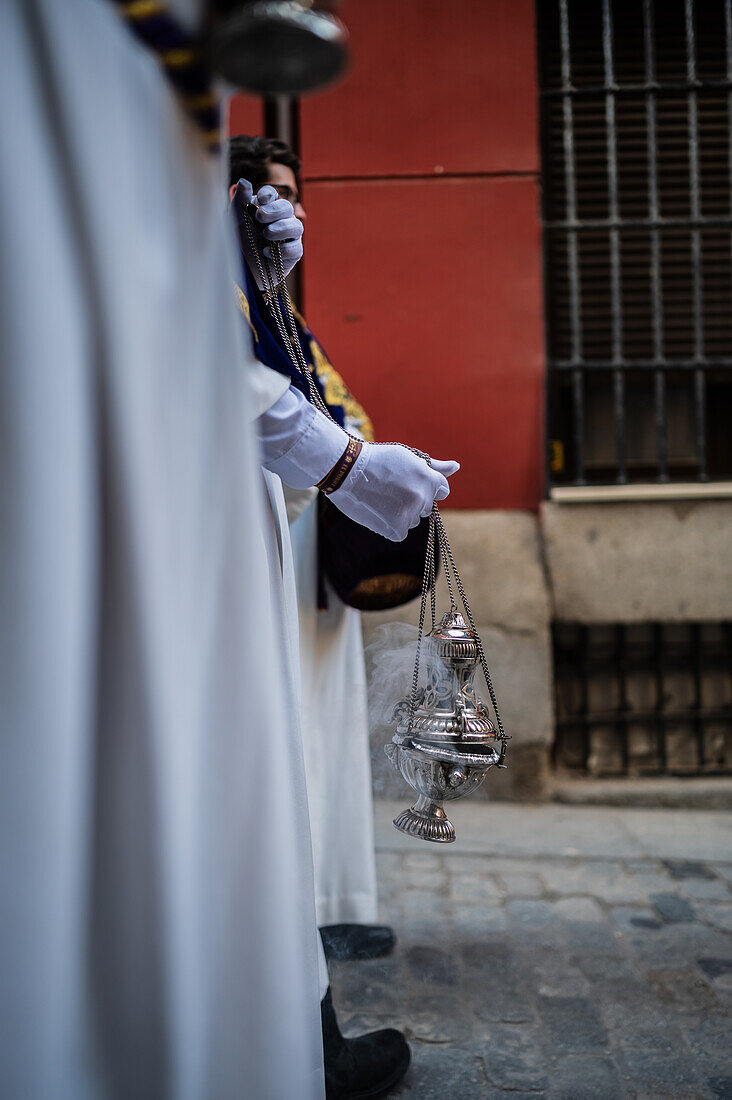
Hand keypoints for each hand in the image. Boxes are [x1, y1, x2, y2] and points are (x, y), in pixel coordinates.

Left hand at [231, 179, 303, 287]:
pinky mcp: (292, 255)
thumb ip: (239, 202)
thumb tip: (244, 181)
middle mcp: (279, 221)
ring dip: (281, 228)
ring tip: (266, 235)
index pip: (272, 195)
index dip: (268, 195)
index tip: (260, 200)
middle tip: (259, 218)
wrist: (239, 272)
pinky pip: (296, 248)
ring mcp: (288, 238)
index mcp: (264, 209)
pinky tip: (267, 252)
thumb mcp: (234, 222)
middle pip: (287, 207)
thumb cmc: (236, 245)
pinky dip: (283, 249)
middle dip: (275, 210)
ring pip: (297, 226)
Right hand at [330, 444, 459, 541]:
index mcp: (428, 478)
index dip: (425, 487)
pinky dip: (390, 525)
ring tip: (381, 498)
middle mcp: (423, 497)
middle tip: (389, 489)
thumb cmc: (376, 460)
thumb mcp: (408, 457)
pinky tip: (378, 510)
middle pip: (426, 507)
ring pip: (413, 520)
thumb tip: (456, 467)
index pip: (442, 490)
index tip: (409, 483)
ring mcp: (410, 514)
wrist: (346, 470)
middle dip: (412, 500)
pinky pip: (401, 532)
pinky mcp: (397, 529)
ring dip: (401, 514)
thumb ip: (434, 467)